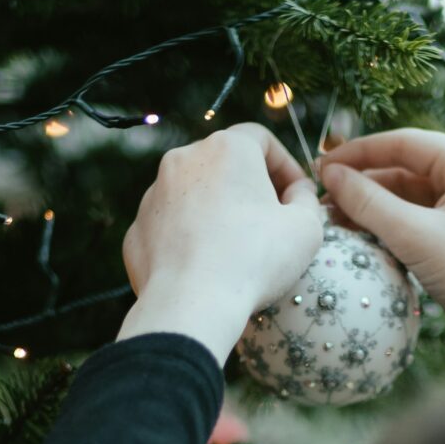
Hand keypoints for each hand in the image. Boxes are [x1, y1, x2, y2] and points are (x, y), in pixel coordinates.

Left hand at [118, 124, 323, 366]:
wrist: (190, 305)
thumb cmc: (255, 259)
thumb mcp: (306, 228)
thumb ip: (307, 199)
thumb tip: (298, 192)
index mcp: (226, 148)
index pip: (261, 139)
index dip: (286, 164)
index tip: (298, 195)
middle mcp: (183, 160)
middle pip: (224, 163)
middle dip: (250, 187)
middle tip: (270, 221)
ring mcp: (153, 194)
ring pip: (194, 193)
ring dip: (218, 211)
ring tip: (236, 247)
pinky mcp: (136, 229)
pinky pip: (171, 225)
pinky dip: (189, 237)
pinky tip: (206, 265)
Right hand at [316, 129, 444, 393]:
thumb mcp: (415, 236)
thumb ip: (368, 202)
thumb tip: (331, 175)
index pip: (406, 143)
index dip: (359, 152)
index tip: (321, 165)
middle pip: (410, 169)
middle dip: (366, 183)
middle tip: (324, 200)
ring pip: (417, 197)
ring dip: (377, 207)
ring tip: (337, 221)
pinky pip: (428, 220)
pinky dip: (397, 226)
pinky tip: (367, 238)